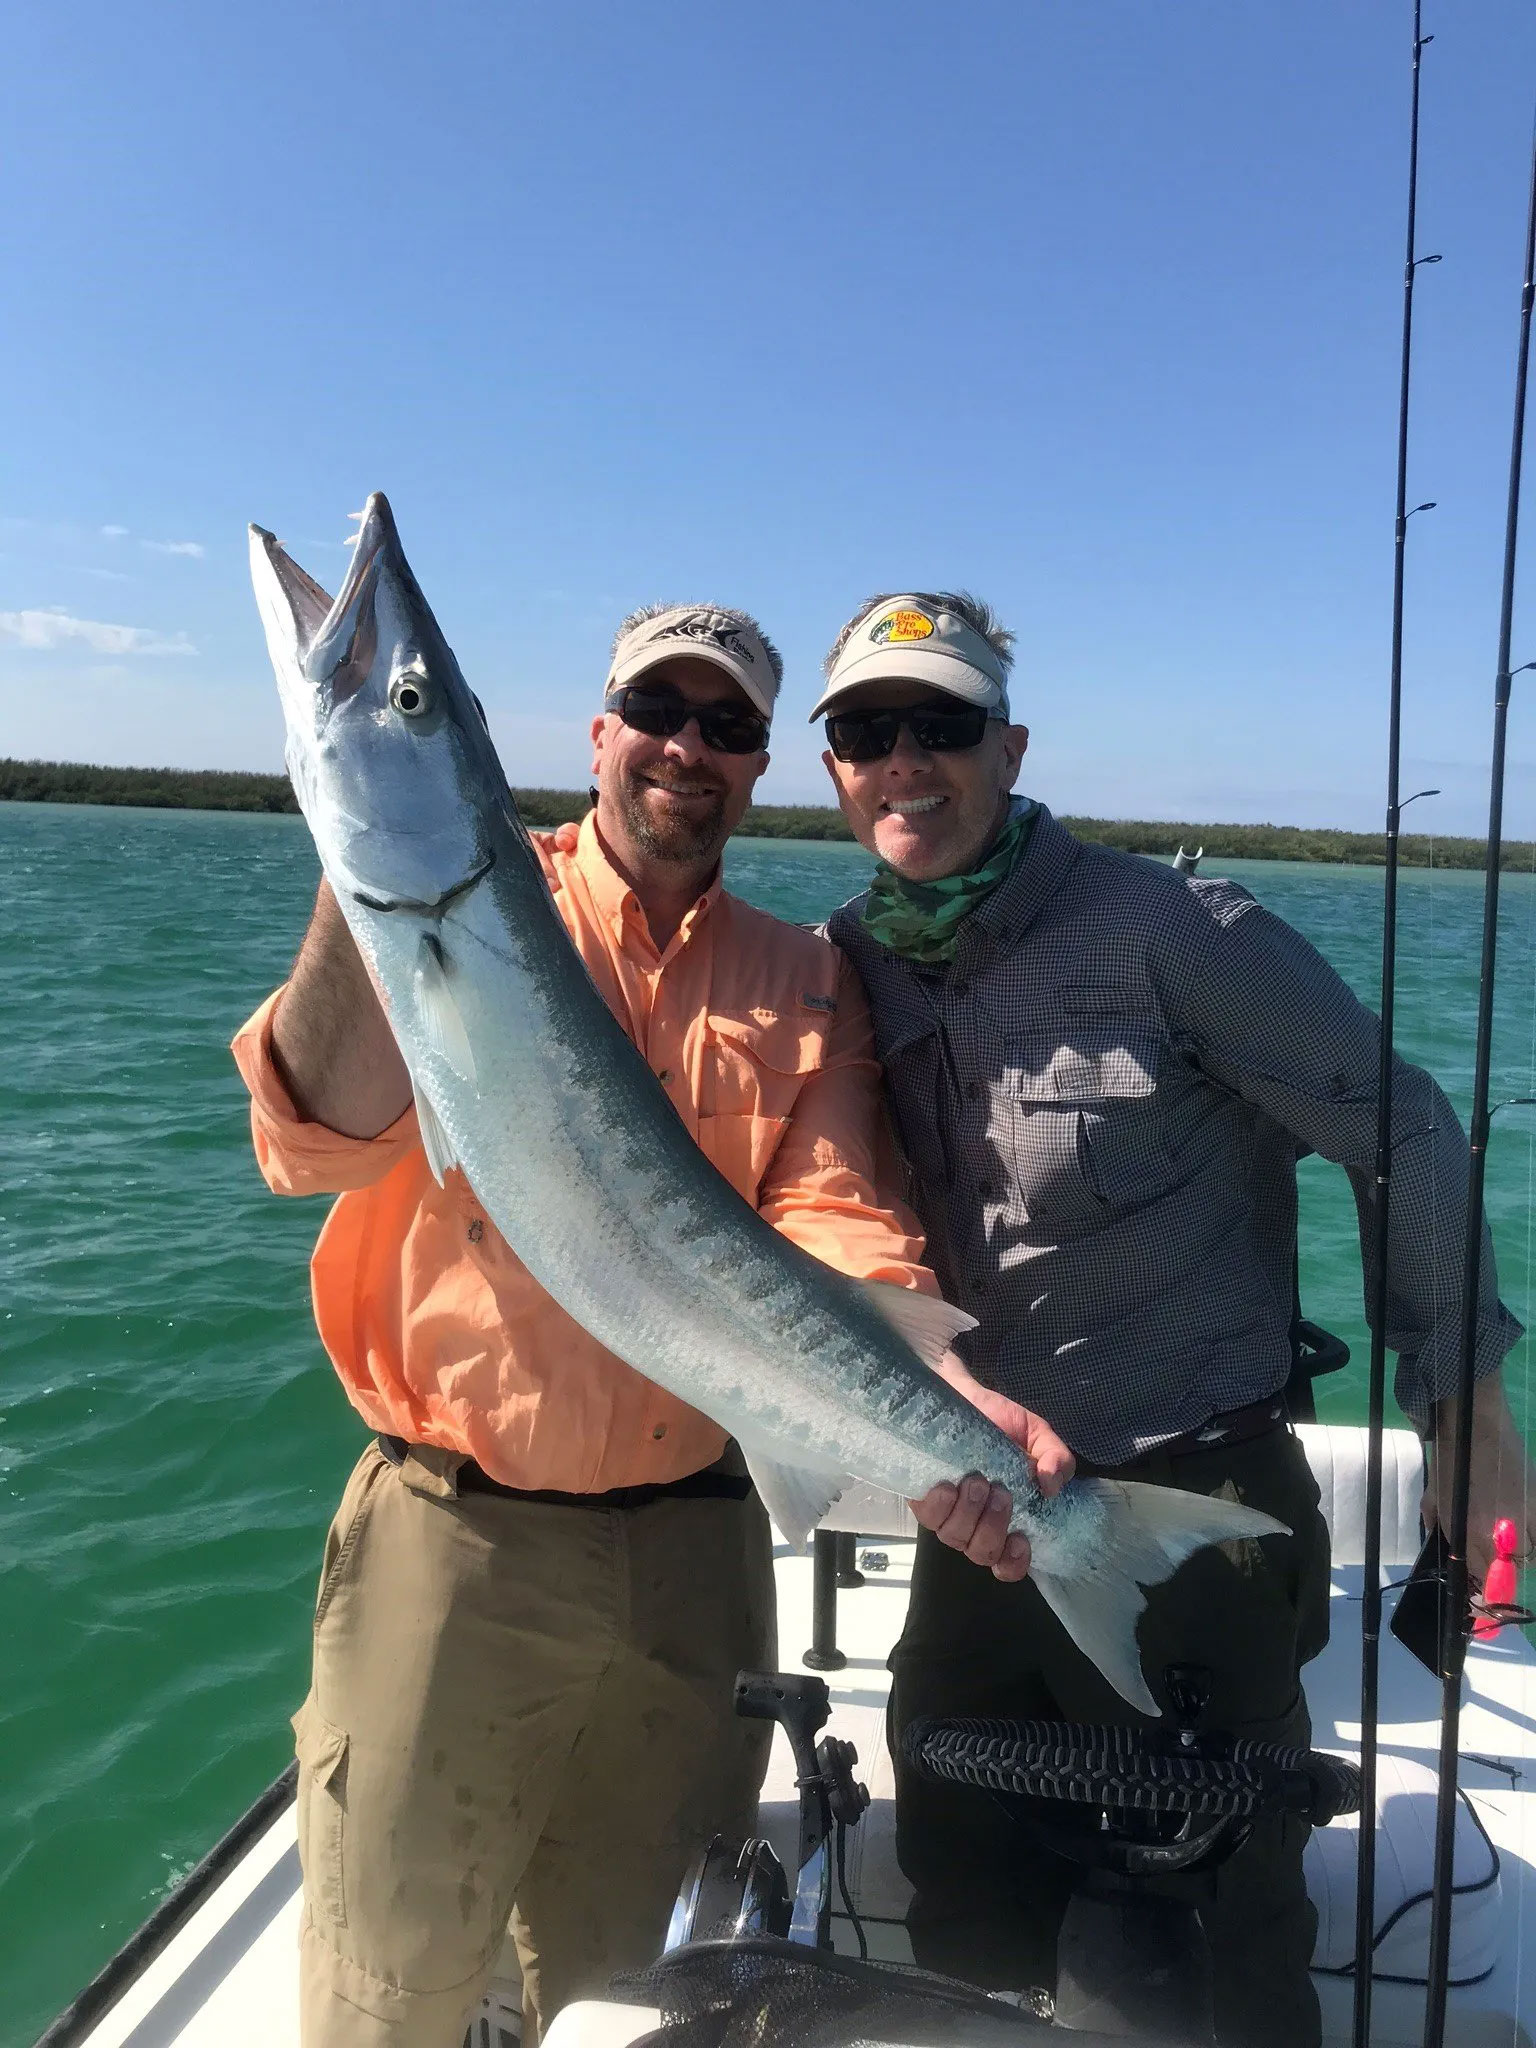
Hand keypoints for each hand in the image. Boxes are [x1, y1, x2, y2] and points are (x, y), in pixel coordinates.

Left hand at [910, 1352, 1075, 1582]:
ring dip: (970, 1512)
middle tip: (1000, 1491)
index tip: (1020, 1539)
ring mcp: (948, 1514)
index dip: (1013, 1563)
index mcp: (1008, 1518)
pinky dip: (941, 1504)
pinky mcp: (922, 1499)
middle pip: (982, 1553)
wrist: (961, 1394)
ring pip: (956, 1538)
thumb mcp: (1036, 1435)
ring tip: (977, 1480)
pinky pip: (929, 1517)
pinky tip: (949, 1484)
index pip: (1008, 1563)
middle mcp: (976, 1524)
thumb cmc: (999, 1422)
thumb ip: (1056, 1459)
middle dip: (994, 1526)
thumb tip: (1051, 1487)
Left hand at [1423, 1372, 1535, 1585]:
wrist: (1476, 1423)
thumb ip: (1445, 1534)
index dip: (1482, 1590)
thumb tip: (1454, 1557)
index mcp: (1473, 1532)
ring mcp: (1528, 1516)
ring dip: (1518, 1552)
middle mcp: (1504, 1532)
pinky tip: (1520, 1524)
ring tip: (1506, 1536)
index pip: (1483, 1578)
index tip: (1480, 1597)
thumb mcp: (1437, 1503)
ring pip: (1531, 1554)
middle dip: (1500, 1568)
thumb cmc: (1449, 1461)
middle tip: (1490, 1556)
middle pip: (1512, 1570)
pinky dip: (1532, 1534)